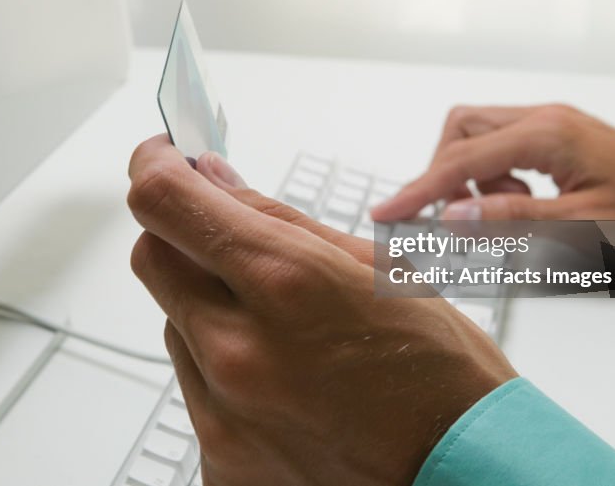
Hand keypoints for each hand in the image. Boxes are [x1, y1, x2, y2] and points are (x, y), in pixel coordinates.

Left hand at [128, 136, 515, 485]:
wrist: (463, 473)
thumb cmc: (440, 373)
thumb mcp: (375, 268)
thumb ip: (277, 218)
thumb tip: (214, 180)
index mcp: (287, 283)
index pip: (163, 202)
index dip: (154, 167)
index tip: (163, 159)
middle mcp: (241, 352)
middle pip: (152, 258)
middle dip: (183, 236)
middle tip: (230, 241)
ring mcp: (224, 415)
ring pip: (174, 324)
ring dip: (210, 310)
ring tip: (285, 333)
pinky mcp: (220, 461)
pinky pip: (195, 388)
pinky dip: (224, 371)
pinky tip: (284, 382)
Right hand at [370, 104, 614, 221]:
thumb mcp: (584, 226)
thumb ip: (513, 219)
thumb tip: (452, 218)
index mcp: (548, 134)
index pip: (463, 160)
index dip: (420, 188)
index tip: (386, 211)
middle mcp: (542, 117)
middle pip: (461, 131)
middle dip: (445, 174)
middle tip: (457, 218)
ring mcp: (546, 121)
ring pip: (476, 136)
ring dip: (473, 178)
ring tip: (505, 213)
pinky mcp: (550, 134)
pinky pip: (499, 147)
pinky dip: (494, 177)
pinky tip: (521, 201)